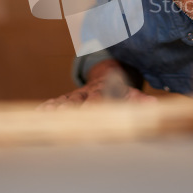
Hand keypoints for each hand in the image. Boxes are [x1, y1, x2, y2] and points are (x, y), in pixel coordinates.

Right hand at [37, 69, 155, 109]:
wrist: (106, 77)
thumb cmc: (120, 90)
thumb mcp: (131, 94)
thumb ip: (139, 101)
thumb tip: (153, 104)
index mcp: (102, 91)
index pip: (98, 98)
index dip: (94, 104)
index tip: (89, 109)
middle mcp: (86, 93)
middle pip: (77, 101)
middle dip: (70, 108)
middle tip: (61, 116)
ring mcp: (75, 96)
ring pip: (64, 101)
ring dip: (56, 108)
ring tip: (46, 116)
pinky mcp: (66, 99)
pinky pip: (55, 102)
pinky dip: (47, 107)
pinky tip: (39, 114)